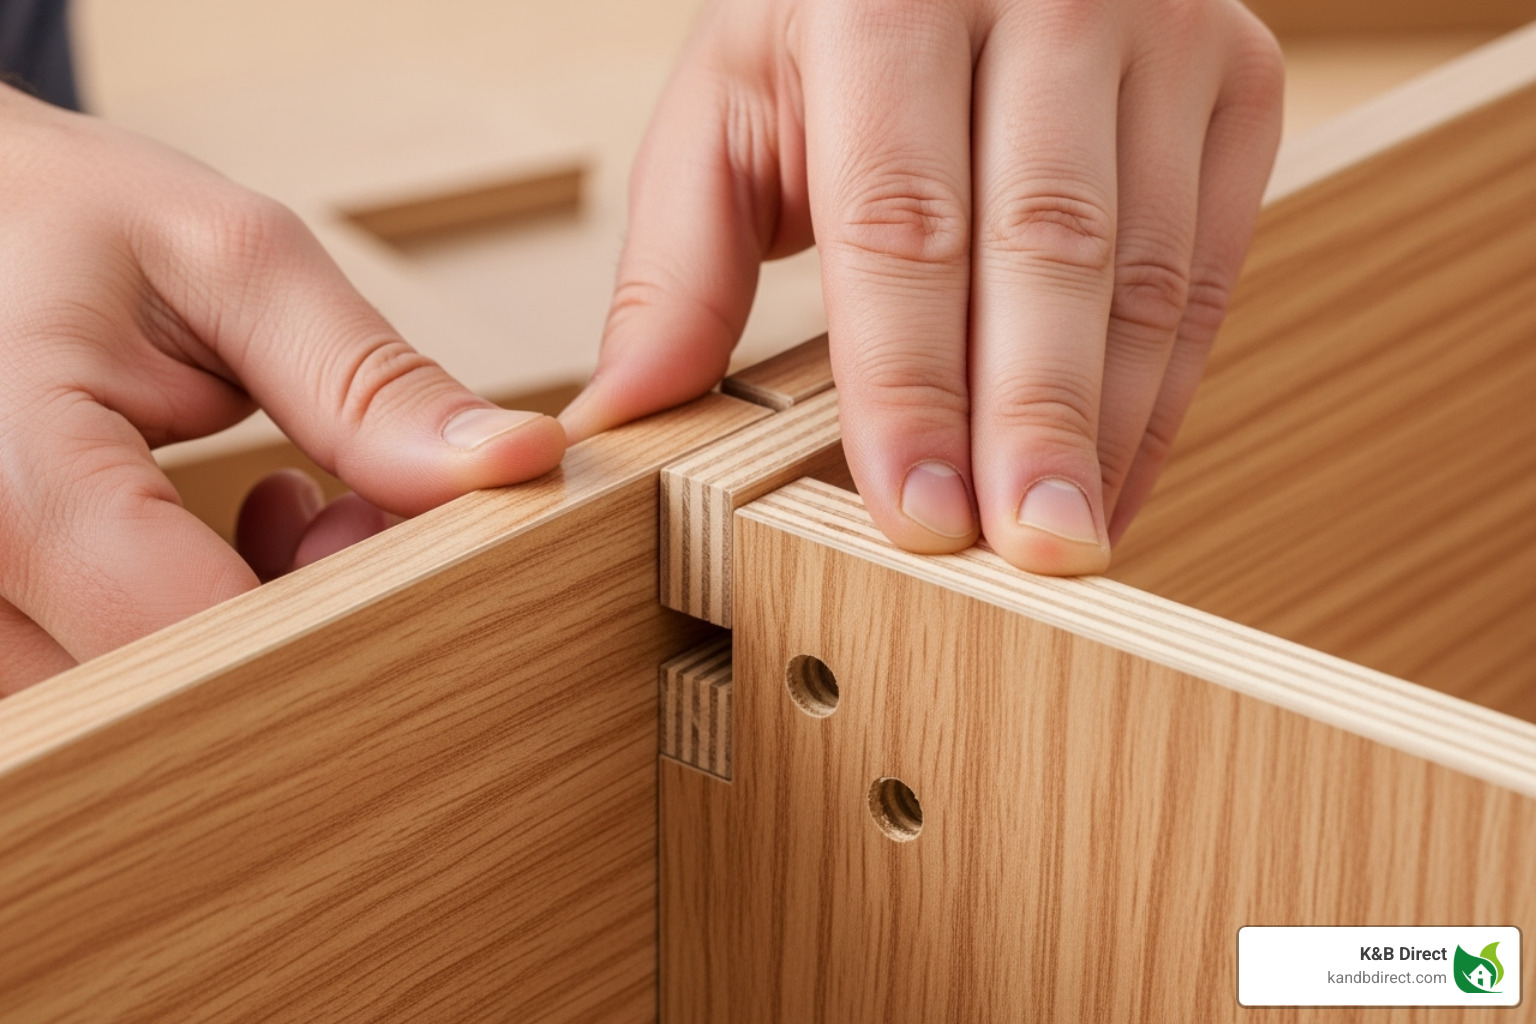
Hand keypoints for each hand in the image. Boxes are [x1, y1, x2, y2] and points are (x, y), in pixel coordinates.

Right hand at [0, 86, 565, 692]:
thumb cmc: (64, 221)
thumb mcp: (232, 266)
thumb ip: (367, 384)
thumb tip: (516, 463)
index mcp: (8, 477)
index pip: (206, 636)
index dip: (344, 609)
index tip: (401, 533)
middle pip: (187, 688)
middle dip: (313, 615)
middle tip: (352, 510)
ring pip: (157, 700)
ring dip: (261, 625)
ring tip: (287, 504)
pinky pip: (117, 682)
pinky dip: (205, 628)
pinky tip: (230, 537)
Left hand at [561, 0, 1282, 573]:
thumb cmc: (834, 23)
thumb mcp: (729, 106)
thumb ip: (680, 260)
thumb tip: (626, 415)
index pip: (900, 220)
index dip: (909, 379)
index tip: (917, 513)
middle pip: (1046, 244)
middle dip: (1034, 417)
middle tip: (1025, 554)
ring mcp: (1164, 29)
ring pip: (1149, 266)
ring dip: (1111, 423)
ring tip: (1069, 544)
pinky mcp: (1239, 81)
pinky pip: (1214, 266)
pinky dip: (1167, 392)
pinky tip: (1114, 480)